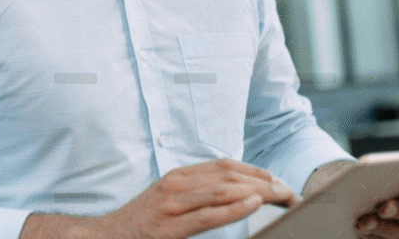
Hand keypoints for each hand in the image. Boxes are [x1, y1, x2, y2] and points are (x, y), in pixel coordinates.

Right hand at [94, 158, 299, 238]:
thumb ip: (196, 193)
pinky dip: (234, 207)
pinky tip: (254, 204)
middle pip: (229, 174)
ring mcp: (172, 203)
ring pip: (222, 189)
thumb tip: (233, 191)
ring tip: (282, 196)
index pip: (224, 166)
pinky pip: (207, 213)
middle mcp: (176, 184)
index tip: (279, 181)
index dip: (255, 170)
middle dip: (264, 181)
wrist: (108, 235)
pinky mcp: (170, 225)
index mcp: (178, 176)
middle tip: (290, 192)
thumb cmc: (142, 222)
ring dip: (258, 191)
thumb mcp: (170, 200)